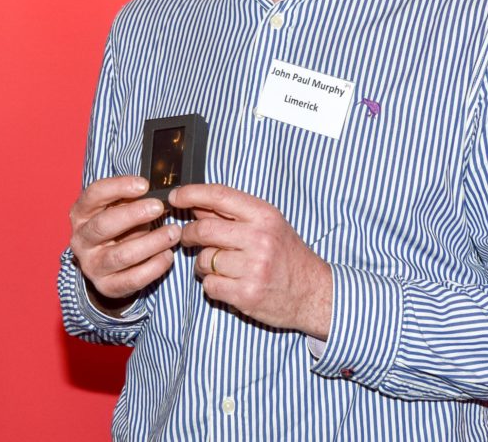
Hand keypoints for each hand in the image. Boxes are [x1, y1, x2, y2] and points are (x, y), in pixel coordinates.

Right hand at [69, 176, 181, 302]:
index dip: (119, 187)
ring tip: (173, 232)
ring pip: (121, 255)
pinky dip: (154, 266)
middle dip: (134, 214)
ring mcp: (92, 265)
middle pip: (104, 225)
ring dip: (152, 242)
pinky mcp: (107, 286)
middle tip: (159, 207)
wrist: (109, 263)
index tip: (144, 185)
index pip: (94, 194)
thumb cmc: (120, 226)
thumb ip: (133, 199)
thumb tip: (160, 192)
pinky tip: (168, 255)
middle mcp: (82, 240)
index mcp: (81, 213)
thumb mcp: (120, 208)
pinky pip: (132, 279)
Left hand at [169, 184, 331, 338]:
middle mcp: (260, 238)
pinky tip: (228, 282)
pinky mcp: (246, 294)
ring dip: (203, 263)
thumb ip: (234, 214)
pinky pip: (209, 285)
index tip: (175, 197)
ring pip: (204, 259)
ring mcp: (253, 267)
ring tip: (220, 266)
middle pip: (204, 229)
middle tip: (187, 237)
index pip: (220, 195)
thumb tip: (195, 204)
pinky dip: (212, 284)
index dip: (192, 193)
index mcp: (265, 215)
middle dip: (188, 233)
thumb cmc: (287, 255)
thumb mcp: (268, 225)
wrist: (312, 292)